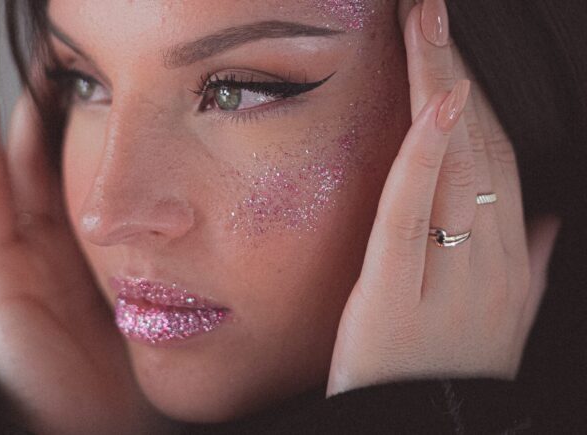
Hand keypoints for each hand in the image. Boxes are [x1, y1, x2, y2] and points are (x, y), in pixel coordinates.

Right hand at [0, 80, 167, 432]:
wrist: (100, 428)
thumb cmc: (134, 377)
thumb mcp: (159, 304)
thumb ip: (169, 267)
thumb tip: (212, 230)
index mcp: (91, 261)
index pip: (87, 187)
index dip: (91, 143)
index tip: (107, 100)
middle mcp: (53, 256)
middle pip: (48, 173)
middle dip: (53, 125)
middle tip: (67, 75)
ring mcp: (18, 262)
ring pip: (13, 175)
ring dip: (14, 124)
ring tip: (26, 74)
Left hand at [326, 0, 561, 395]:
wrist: (415, 430)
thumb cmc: (442, 372)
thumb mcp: (504, 322)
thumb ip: (531, 271)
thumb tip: (551, 224)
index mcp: (510, 260)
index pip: (498, 157)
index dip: (478, 95)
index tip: (454, 46)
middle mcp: (492, 260)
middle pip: (478, 143)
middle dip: (454, 67)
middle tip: (432, 8)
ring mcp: (451, 276)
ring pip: (452, 162)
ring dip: (436, 83)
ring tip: (424, 22)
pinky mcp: (398, 291)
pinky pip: (411, 210)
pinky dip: (424, 153)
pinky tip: (433, 99)